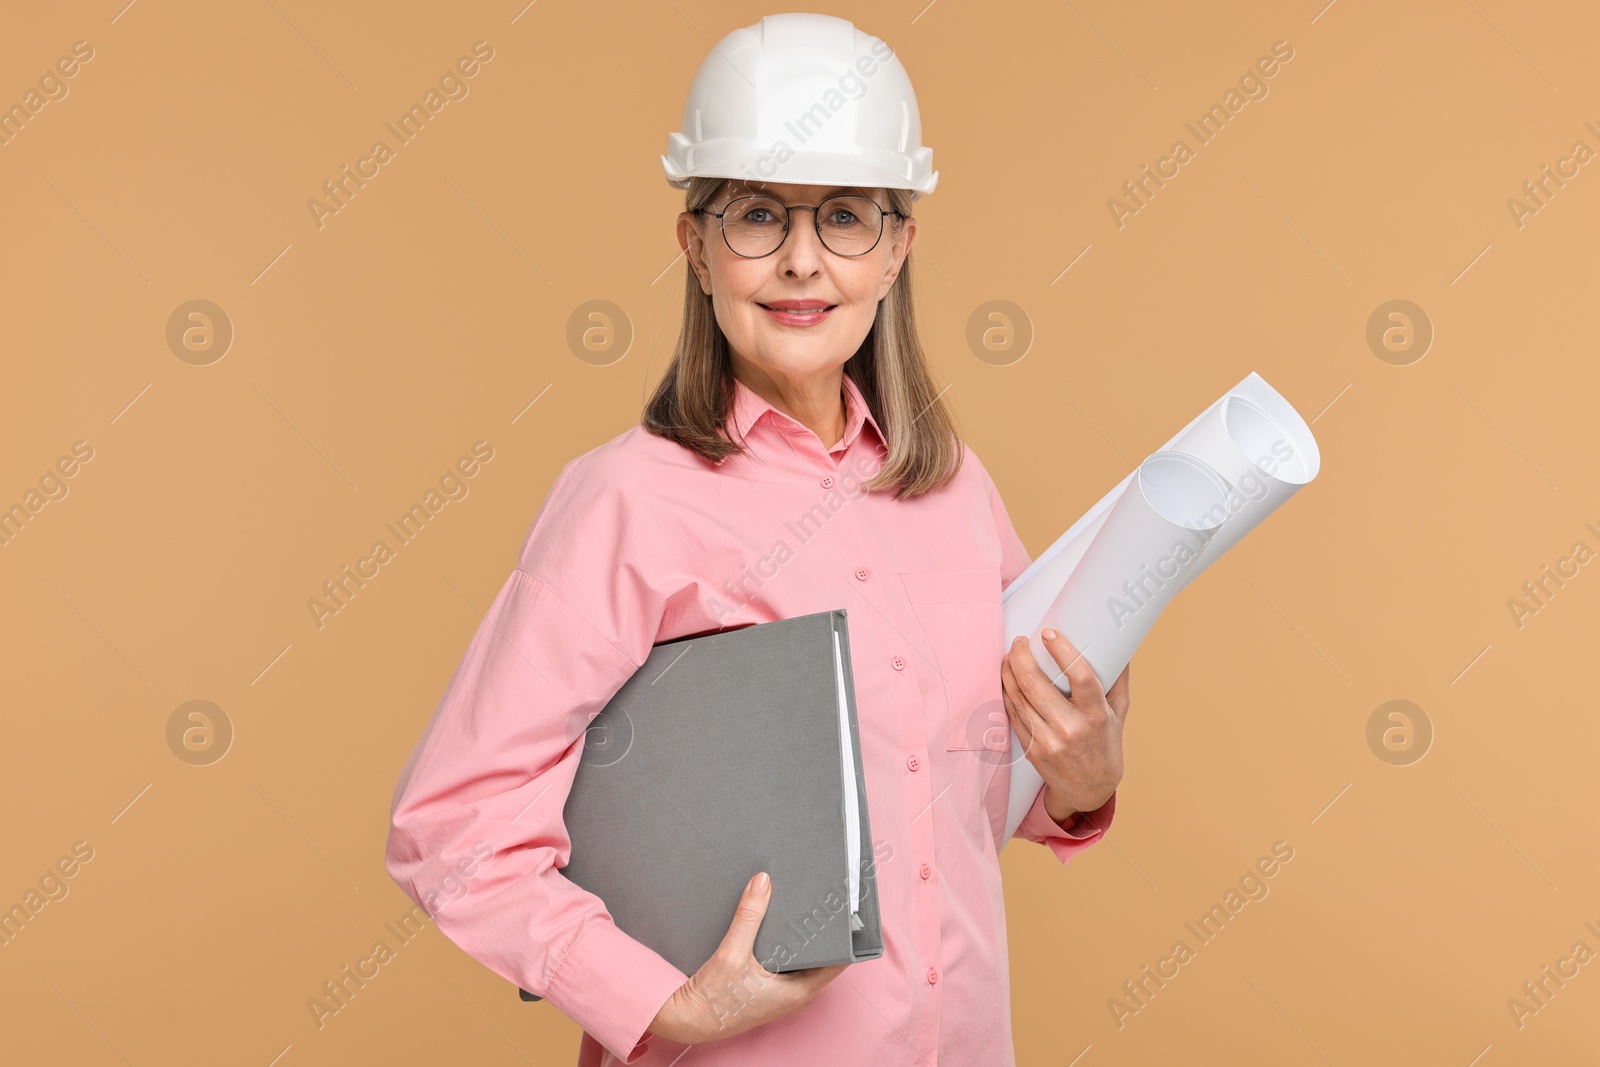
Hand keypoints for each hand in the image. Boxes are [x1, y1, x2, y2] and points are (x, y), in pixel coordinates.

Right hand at [647, 871, 846, 1044]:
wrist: (687, 1019)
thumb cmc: (712, 999)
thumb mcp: (731, 953)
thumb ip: (748, 916)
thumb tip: (763, 882)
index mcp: (799, 992)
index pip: (837, 962)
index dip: (843, 936)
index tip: (845, 910)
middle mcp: (797, 995)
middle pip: (821, 957)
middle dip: (821, 931)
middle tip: (822, 899)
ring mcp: (784, 994)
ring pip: (804, 960)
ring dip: (802, 938)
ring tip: (802, 906)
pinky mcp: (771, 990)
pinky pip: (788, 964)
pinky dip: (787, 946)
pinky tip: (778, 926)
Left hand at [1000, 628, 1130, 819]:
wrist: (1090, 790)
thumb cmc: (1106, 745)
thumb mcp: (1120, 712)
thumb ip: (1117, 678)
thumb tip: (1118, 644)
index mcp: (1096, 716)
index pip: (1080, 677)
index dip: (1062, 651)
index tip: (1049, 632)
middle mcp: (1070, 729)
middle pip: (1035, 684)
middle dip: (1021, 656)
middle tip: (1020, 641)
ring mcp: (1047, 740)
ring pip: (1018, 697)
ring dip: (1008, 671)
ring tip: (1010, 655)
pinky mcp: (1030, 748)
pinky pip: (1012, 713)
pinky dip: (1006, 691)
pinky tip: (1007, 678)